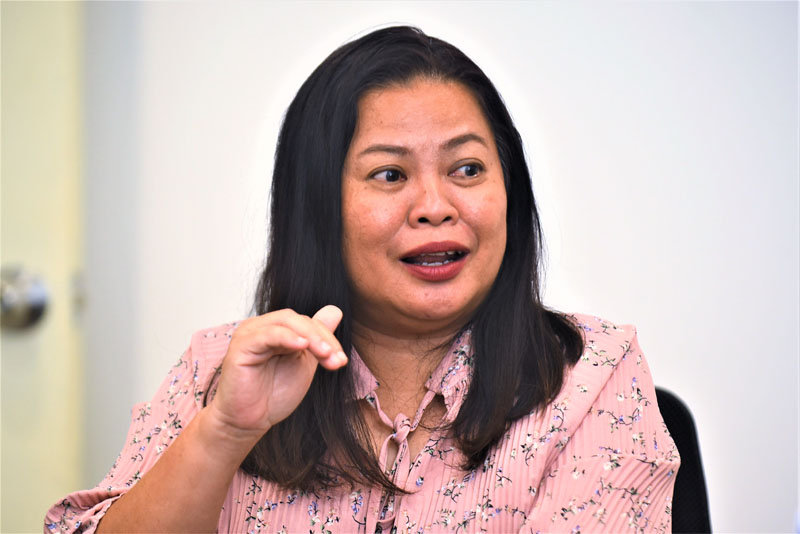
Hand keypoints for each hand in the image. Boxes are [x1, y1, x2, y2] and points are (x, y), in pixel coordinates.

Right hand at [204, 305, 346, 446]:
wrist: (249, 422)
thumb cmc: (273, 395)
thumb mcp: (304, 363)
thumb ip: (317, 339)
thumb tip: (335, 310)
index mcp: (276, 330)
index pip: (307, 322)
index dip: (328, 338)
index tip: (342, 361)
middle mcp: (262, 327)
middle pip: (298, 320)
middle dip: (322, 338)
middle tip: (337, 359)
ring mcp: (250, 334)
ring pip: (286, 322)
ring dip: (311, 338)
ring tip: (325, 355)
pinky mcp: (241, 345)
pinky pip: (267, 334)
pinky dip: (287, 337)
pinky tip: (302, 346)